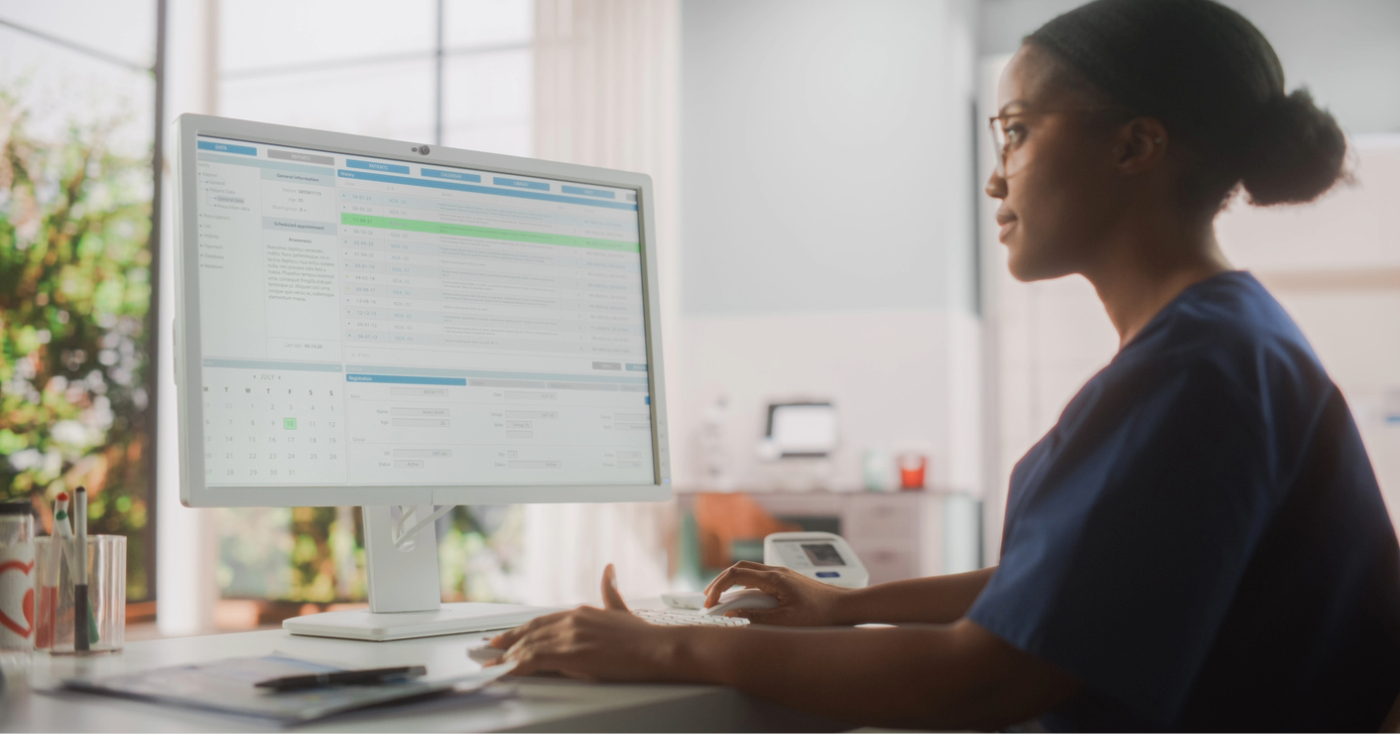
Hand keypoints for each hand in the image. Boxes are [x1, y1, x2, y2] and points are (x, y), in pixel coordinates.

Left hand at [486, 564, 684, 680]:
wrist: (658, 649)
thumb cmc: (644, 637)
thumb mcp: (621, 609)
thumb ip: (610, 591)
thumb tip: (609, 570)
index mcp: (580, 612)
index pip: (542, 621)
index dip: (521, 629)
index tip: (507, 636)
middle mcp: (571, 620)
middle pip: (530, 632)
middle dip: (509, 642)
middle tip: (491, 650)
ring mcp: (569, 637)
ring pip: (528, 646)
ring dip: (509, 657)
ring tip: (495, 665)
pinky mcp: (569, 654)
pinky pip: (533, 660)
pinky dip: (516, 666)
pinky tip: (506, 671)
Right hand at [703, 561, 852, 625]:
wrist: (845, 607)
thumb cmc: (821, 613)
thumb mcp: (786, 621)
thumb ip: (756, 618)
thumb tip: (732, 616)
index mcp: (774, 578)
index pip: (735, 574)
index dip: (717, 587)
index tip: (710, 603)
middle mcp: (776, 571)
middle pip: (739, 568)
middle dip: (720, 582)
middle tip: (709, 598)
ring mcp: (782, 575)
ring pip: (750, 572)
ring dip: (733, 584)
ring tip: (723, 601)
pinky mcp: (787, 581)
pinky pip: (760, 579)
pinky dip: (746, 588)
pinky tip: (746, 602)